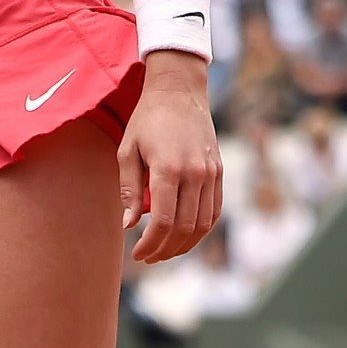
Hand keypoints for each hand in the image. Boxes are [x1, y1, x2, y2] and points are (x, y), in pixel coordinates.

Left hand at [119, 51, 222, 263]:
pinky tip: (186, 235)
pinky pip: (215, 210)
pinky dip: (202, 229)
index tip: (138, 253)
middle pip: (184, 228)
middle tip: (148, 257)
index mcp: (168, 168)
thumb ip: (129, 190)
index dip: (150, 244)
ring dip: (184, 245)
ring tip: (165, 251)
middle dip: (165, 250)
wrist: (179, 90)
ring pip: (202, 224)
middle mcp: (194, 173)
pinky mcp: (219, 170)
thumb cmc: (147, 119)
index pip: (163, 222)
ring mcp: (210, 172)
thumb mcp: (127, 150)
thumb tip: (131, 225)